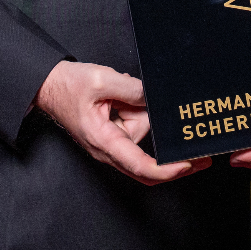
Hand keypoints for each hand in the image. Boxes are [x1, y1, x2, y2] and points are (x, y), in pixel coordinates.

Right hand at [35, 60, 208, 184]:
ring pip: (145, 134)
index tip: (189, 166)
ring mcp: (113, 144)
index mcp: (103, 141)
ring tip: (124, 92)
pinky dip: (139, 112)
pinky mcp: (116, 136)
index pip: (140, 165)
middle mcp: (109, 149)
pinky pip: (138, 127)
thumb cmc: (68, 86)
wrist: (49, 86)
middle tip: (201, 150)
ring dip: (145, 113)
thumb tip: (154, 100)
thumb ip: (131, 89)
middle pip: (148, 163)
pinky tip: (128, 98)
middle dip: (172, 156)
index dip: (167, 170)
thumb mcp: (101, 79)